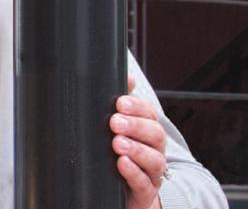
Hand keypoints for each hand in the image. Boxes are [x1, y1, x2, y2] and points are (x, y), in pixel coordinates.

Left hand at [112, 76, 166, 208]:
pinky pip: (144, 183)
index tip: (120, 102)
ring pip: (154, 159)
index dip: (137, 107)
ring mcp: (151, 172)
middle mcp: (154, 150)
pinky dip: (134, 172)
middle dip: (136, 126)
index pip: (149, 114)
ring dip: (136, 149)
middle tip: (115, 122)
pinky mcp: (145, 192)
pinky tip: (122, 164)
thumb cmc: (121, 155)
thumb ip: (122, 106)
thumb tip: (127, 78)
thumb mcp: (120, 129)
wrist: (124, 192)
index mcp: (147, 132)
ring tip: (118, 143)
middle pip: (155, 134)